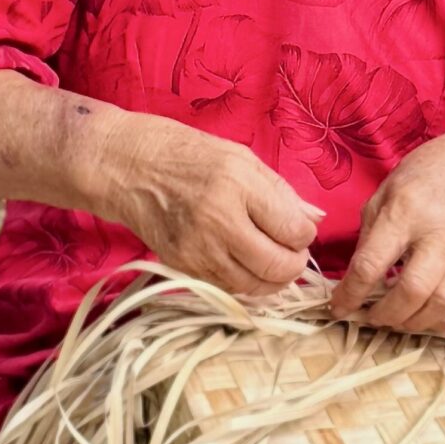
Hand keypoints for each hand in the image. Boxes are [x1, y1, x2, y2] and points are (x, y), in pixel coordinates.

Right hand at [103, 115, 321, 295]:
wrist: (129, 167)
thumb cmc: (188, 155)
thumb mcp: (241, 158)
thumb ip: (280, 191)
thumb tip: (316, 219)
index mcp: (239, 185)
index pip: (293, 230)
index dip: (305, 235)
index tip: (300, 229)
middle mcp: (219, 221)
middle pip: (277, 266)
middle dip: (294, 264)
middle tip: (293, 254)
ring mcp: (198, 248)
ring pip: (254, 285)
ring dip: (272, 280)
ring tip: (272, 262)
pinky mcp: (182, 266)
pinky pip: (226, 288)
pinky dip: (244, 283)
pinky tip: (246, 267)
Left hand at [329, 119, 444, 337]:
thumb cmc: (426, 176)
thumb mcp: (386, 192)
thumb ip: (370, 233)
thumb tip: (356, 276)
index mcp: (405, 213)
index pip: (372, 263)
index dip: (350, 293)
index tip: (338, 307)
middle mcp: (438, 235)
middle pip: (412, 289)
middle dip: (386, 314)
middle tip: (373, 317)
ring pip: (444, 300)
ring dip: (418, 321)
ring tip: (400, 321)